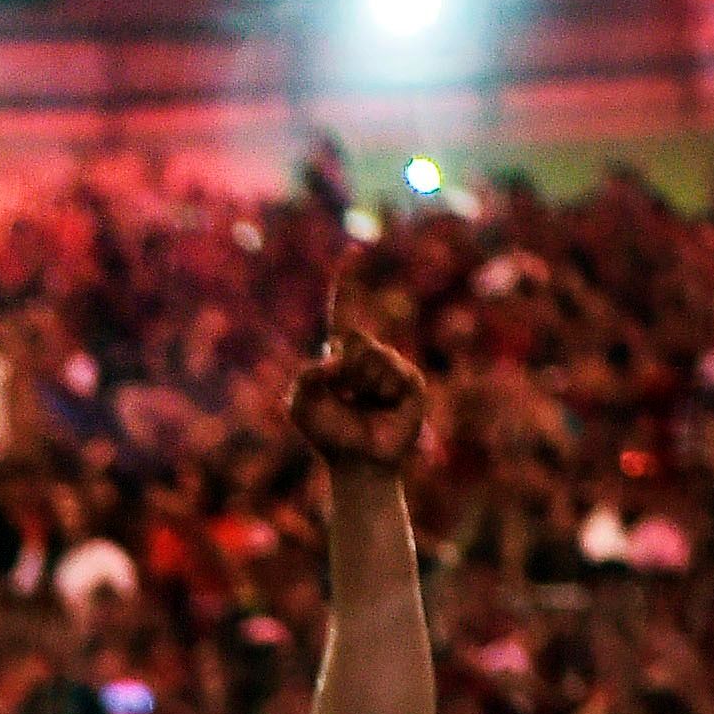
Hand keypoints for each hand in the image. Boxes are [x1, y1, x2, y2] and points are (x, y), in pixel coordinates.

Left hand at [288, 272, 429, 472]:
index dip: (347, 286)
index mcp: (342, 356)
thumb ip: (307, 376)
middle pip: (354, 341)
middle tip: (347, 397)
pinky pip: (391, 373)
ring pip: (372, 357)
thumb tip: (340, 357)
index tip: (352, 253)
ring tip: (364, 404)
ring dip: (361, 385)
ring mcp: (392, 368)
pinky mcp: (412, 383)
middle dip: (343, 372)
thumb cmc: (328, 433)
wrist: (356, 461)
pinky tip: (382, 406)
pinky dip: (380, 391)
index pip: (344, 314)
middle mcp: (370, 356)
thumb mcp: (301, 404)